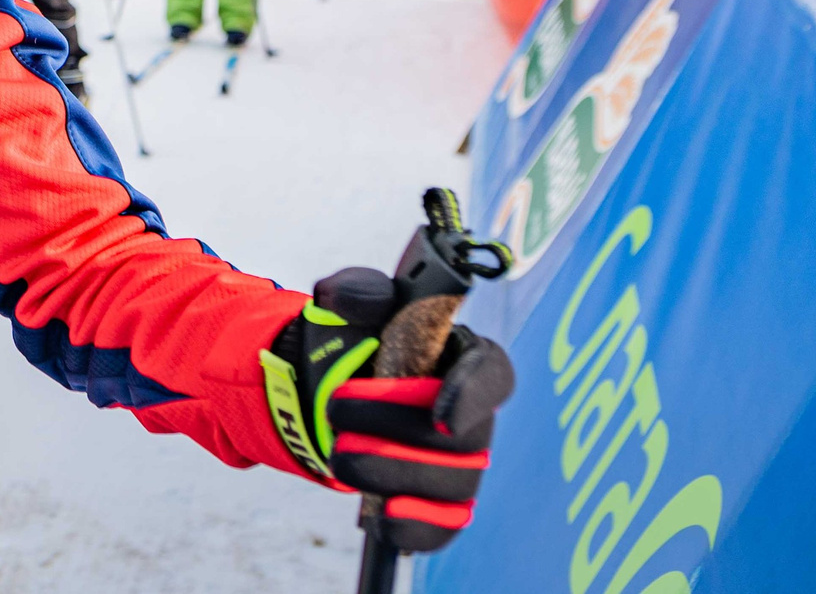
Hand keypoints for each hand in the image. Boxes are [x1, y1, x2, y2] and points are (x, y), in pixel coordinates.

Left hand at [265, 268, 514, 551]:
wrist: (327, 387)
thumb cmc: (357, 340)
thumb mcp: (352, 303)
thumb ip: (354, 290)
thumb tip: (342, 296)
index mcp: (465, 357)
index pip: (492, 375)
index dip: (474, 396)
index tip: (440, 411)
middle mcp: (472, 415)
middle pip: (462, 440)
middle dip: (395, 429)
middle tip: (336, 409)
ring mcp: (460, 465)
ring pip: (450, 485)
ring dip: (390, 473)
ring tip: (339, 454)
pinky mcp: (438, 504)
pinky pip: (443, 527)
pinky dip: (416, 527)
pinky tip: (384, 518)